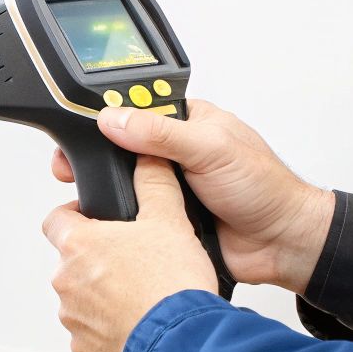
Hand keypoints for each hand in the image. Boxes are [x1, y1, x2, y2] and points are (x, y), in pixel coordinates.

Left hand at [42, 155, 218, 351]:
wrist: (183, 344)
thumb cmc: (172, 284)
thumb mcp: (169, 219)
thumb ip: (154, 183)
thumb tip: (148, 157)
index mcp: (78, 245)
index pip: (55, 219)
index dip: (75, 216)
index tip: (96, 219)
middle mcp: (66, 282)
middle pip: (73, 262)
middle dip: (98, 259)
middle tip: (134, 260)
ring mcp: (74, 318)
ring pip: (83, 299)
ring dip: (104, 295)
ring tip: (143, 294)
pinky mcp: (86, 349)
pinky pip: (94, 332)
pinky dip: (112, 327)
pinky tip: (142, 323)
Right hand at [50, 99, 333, 292]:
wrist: (282, 244)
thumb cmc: (264, 188)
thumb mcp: (211, 148)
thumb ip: (161, 132)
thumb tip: (114, 118)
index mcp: (186, 122)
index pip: (135, 107)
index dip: (106, 116)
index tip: (78, 126)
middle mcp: (173, 152)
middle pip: (120, 147)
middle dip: (97, 157)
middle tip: (70, 166)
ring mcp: (167, 186)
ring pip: (123, 183)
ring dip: (111, 190)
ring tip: (85, 193)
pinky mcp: (164, 218)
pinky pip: (133, 216)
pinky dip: (123, 220)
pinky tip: (110, 221)